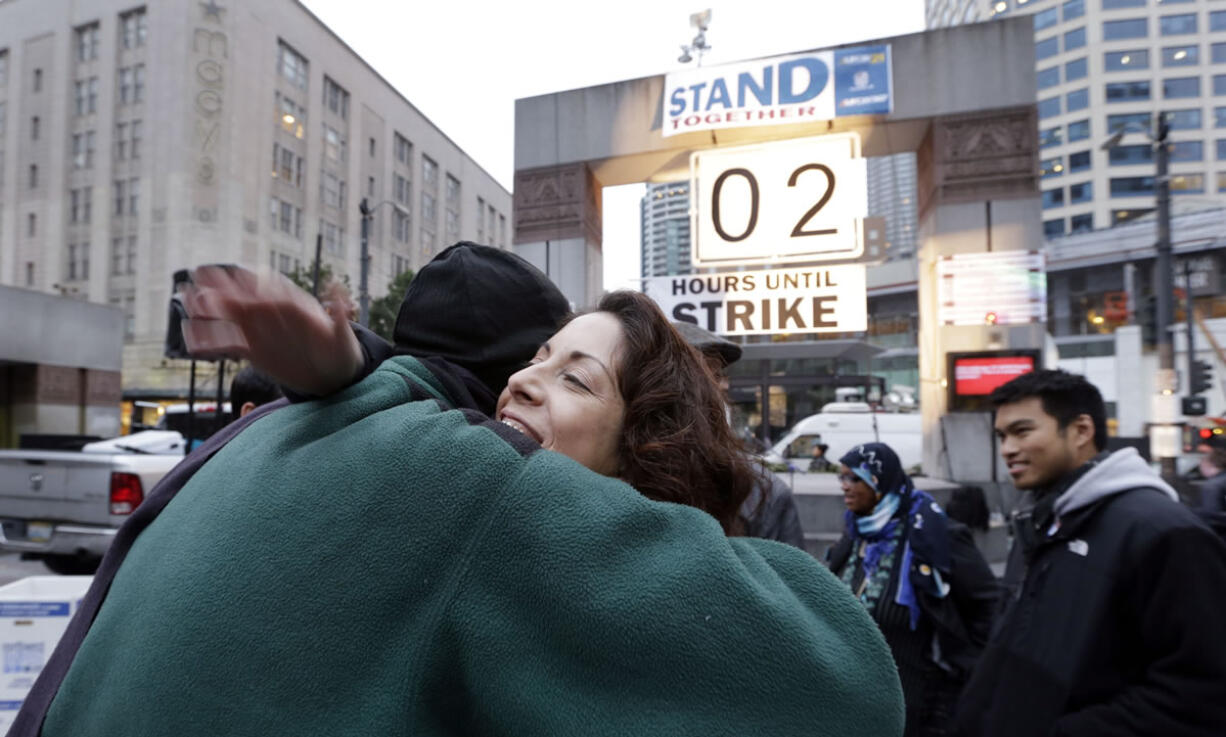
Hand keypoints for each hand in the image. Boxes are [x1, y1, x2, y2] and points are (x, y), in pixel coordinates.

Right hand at [181, 265, 364, 396]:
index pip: (269, 291)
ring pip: (232, 317)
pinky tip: (191, 343)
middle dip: (223, 286)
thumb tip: (341, 291)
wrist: (333, 375)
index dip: (252, 284)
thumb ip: (340, 316)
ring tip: (188, 300)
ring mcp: (261, 331)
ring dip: (211, 309)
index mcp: (294, 307)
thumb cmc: (340, 351)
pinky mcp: (253, 350)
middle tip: (198, 274)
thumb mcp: (342, 336)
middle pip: (245, 296)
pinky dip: (211, 343)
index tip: (234, 276)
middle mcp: (273, 315)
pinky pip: (229, 344)